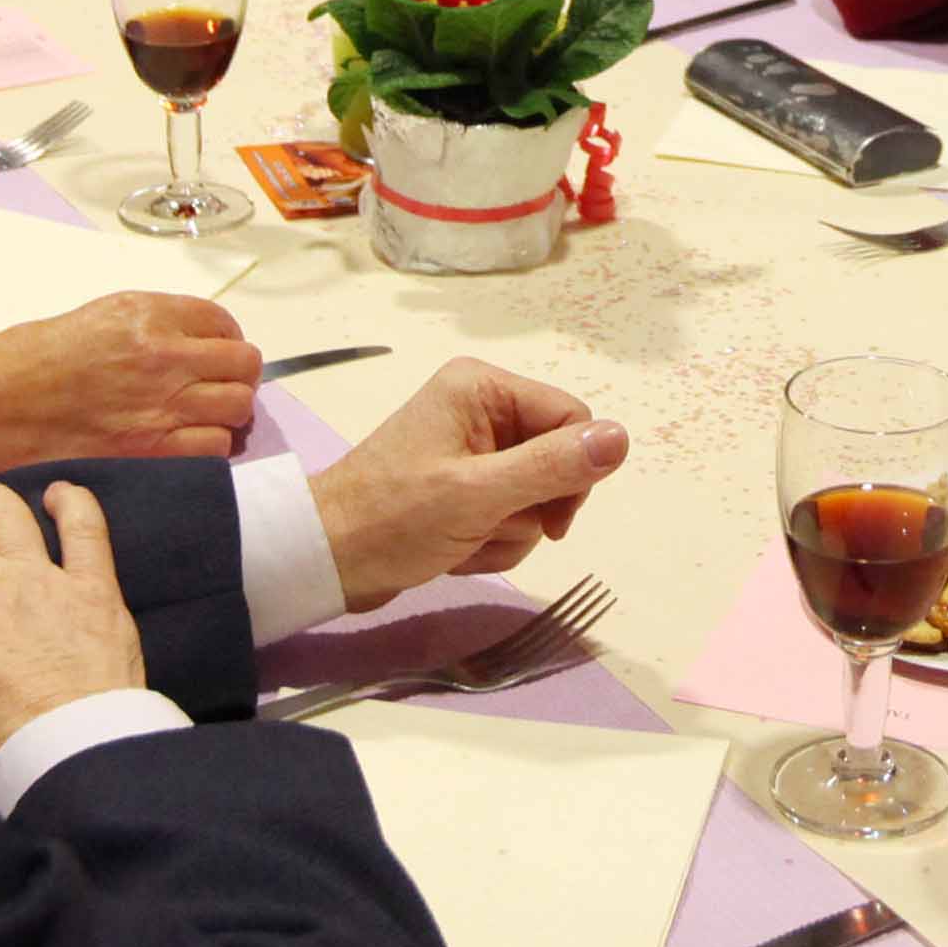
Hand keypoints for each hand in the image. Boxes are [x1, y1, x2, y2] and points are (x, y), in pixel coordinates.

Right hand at [0, 291, 261, 462]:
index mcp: (146, 314)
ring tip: (205, 416)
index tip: (218, 352)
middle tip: (218, 386)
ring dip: (228, 413)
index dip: (226, 339)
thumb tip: (188, 342)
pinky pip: (216, 448)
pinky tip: (185, 443)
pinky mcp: (152, 450)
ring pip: (238, 407)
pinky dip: (209, 447)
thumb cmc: (27, 361)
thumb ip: (148, 326)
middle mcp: (162, 356)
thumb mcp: (94, 317)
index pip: (221, 322)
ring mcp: (161, 406)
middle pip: (243, 364)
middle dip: (236, 375)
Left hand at [305, 358, 630, 609]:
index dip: (574, 471)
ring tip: (464, 541)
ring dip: (509, 532)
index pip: (572, 419)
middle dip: (533, 508)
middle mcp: (482, 408)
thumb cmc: (394, 518)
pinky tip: (456, 549)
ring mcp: (473, 450)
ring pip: (538, 496)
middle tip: (491, 528)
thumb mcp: (478, 494)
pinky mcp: (464, 486)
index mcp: (482, 388)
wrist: (326, 558)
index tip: (556, 519)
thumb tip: (621, 438)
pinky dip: (491, 541)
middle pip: (558, 460)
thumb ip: (552, 467)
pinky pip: (511, 515)